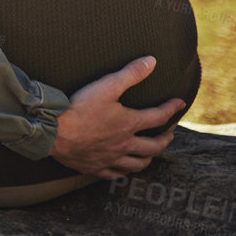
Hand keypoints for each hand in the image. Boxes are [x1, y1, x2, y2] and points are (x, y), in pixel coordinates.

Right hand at [50, 56, 184, 179]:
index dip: (171, 109)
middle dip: (165, 139)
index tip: (180, 103)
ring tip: (151, 153)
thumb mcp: (107, 85)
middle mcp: (124, 144)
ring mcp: (111, 158)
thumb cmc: (80, 107)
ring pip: (137, 164)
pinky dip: (124, 171)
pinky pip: (116, 174)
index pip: (158, 117)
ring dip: (148, 158)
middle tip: (169, 134)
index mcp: (129, 124)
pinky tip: (123, 168)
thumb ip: (131, 73)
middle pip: (153, 146)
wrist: (54, 131)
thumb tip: (152, 61)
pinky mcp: (96, 167)